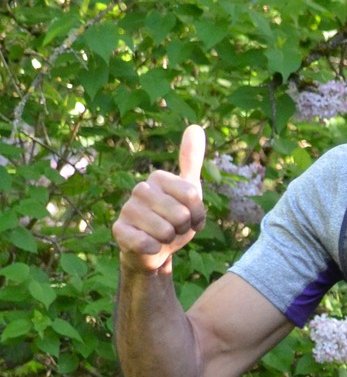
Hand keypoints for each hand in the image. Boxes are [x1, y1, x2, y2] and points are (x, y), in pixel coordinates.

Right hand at [113, 125, 206, 271]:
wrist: (155, 250)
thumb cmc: (173, 220)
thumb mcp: (189, 191)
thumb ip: (191, 161)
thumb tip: (195, 127)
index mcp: (158, 178)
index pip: (193, 196)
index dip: (198, 215)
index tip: (191, 218)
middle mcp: (140, 189)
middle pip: (181, 215)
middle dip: (183, 229)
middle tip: (174, 229)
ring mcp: (127, 209)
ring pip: (165, 231)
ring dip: (169, 240)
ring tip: (162, 237)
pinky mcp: (119, 231)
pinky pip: (146, 243)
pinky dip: (154, 249)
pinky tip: (150, 246)